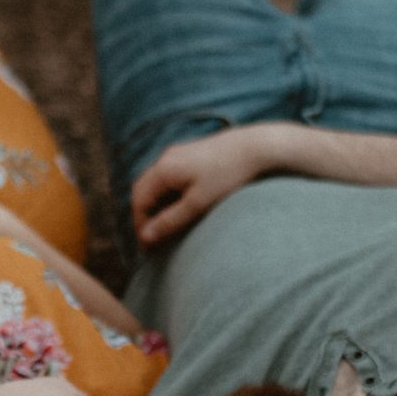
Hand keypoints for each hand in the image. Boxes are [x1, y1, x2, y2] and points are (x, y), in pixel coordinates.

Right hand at [130, 125, 277, 243]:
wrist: (257, 147)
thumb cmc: (228, 175)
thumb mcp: (198, 204)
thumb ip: (170, 221)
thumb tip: (146, 237)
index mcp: (163, 169)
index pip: (139, 201)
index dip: (140, 226)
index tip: (149, 248)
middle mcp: (165, 158)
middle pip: (142, 191)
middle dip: (144, 216)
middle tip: (154, 240)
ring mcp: (178, 154)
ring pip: (156, 185)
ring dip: (156, 206)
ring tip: (167, 227)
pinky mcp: (191, 155)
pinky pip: (169, 178)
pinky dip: (168, 196)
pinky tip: (181, 209)